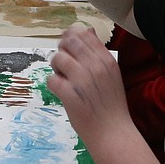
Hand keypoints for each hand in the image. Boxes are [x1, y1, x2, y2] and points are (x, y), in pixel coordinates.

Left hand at [47, 25, 133, 145]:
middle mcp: (95, 67)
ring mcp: (81, 81)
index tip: (69, 47)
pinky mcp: (69, 95)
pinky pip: (51, 79)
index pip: (84, 35)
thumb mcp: (111, 74)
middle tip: (64, 64)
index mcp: (106, 60)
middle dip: (62, 50)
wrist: (113, 133)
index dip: (71, 37)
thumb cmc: (111, 105)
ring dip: (56, 67)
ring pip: (58, 58)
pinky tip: (61, 91)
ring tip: (63, 78)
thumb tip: (87, 30)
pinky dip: (53, 85)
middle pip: (68, 43)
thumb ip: (98, 53)